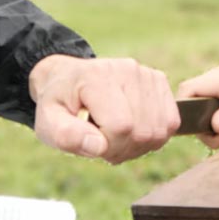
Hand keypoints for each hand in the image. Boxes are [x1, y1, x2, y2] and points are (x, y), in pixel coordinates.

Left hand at [29, 54, 179, 163]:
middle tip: (104, 144)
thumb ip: (66, 136)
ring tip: (117, 138)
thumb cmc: (60, 104)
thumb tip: (99, 147)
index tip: (93, 143)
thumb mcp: (48, 122)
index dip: (109, 147)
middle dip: (124, 149)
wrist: (70, 79)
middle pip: (143, 131)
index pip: (121, 126)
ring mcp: (146, 73)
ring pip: (161, 129)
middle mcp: (126, 70)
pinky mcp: (158, 80)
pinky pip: (171, 122)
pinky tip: (133, 131)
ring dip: (139, 146)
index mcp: (96, 77)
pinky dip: (154, 136)